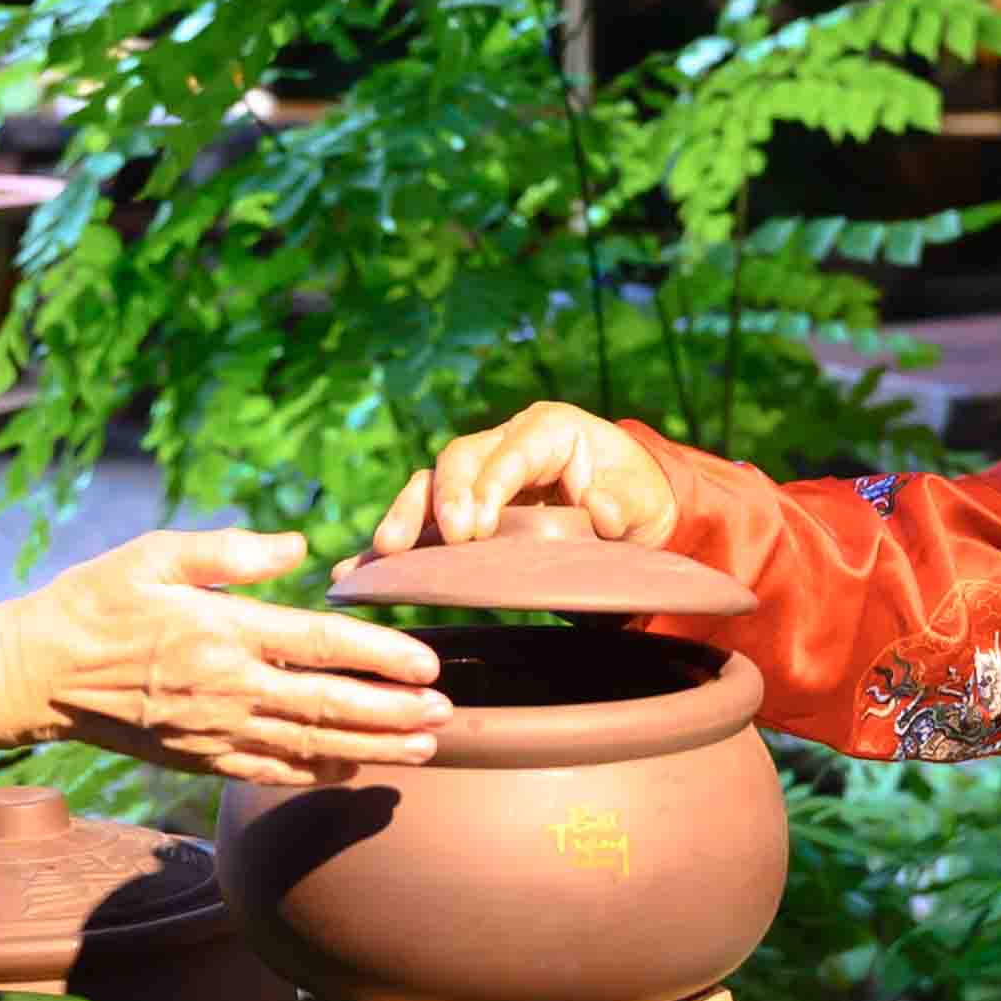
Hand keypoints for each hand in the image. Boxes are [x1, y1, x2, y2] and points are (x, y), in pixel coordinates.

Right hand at [0, 529, 450, 786]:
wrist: (35, 673)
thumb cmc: (95, 601)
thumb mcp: (155, 554)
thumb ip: (231, 552)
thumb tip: (300, 546)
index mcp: (223, 631)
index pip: (321, 646)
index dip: (381, 656)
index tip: (427, 663)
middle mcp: (227, 688)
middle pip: (330, 706)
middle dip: (395, 713)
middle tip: (446, 714)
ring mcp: (214, 730)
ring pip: (310, 745)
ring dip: (372, 748)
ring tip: (423, 748)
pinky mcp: (198, 757)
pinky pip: (268, 770)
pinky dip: (316, 772)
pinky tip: (353, 770)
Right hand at [369, 400, 675, 552]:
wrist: (631, 516)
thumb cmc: (637, 499)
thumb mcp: (644, 501)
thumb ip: (625, 504)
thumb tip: (603, 510)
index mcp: (548, 430)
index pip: (509, 451)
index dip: (488, 485)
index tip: (476, 527)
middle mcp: (504, 444)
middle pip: (458, 459)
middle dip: (444, 498)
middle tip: (446, 539)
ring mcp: (478, 477)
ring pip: (430, 485)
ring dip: (407, 517)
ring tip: (384, 552)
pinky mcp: (464, 513)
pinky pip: (423, 522)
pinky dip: (394, 543)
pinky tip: (356, 570)